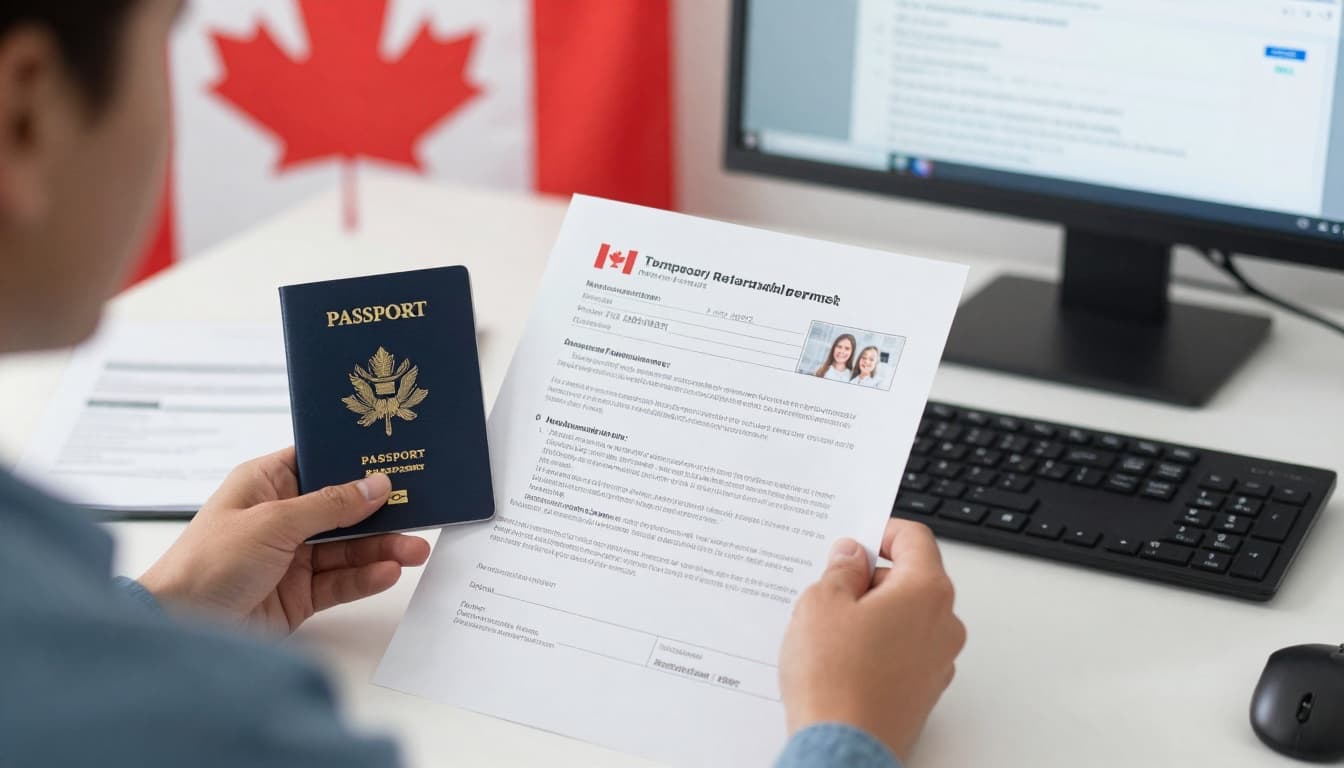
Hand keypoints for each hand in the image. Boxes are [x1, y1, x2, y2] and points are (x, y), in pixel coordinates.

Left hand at [139, 447, 429, 633]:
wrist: (178, 627)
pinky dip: (366, 578)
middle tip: (420, 509)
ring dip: (382, 548)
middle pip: (342, 509)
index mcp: (265, 485)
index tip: (395, 457)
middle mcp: (280, 517)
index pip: (318, 463)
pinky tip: (389, 572)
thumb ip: (329, 505)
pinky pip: (341, 582)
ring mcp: (290, 558)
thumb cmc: (206, 563)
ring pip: (348, 548)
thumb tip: (375, 484)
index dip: (354, 460)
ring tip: (416, 549)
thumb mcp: (272, 522)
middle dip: (381, 511)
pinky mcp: (298, 595)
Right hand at [779, 519, 965, 761]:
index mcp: (926, 591)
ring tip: (828, 631)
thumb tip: (851, 556)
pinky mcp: (924, 691)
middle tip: (829, 588)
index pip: (914, 538)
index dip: (880, 531)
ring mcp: (938, 662)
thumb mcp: (822, 603)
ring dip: (872, 614)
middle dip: (870, 577)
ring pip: (906, 617)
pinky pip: (903, 651)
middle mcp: (943, 625)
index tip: (854, 539)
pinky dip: (877, 646)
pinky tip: (840, 660)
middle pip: (911, 578)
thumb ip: (840, 570)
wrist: (842, 749)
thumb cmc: (834, 679)